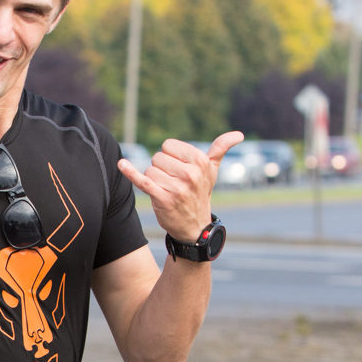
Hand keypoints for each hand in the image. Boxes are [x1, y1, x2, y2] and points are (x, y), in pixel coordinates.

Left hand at [118, 131, 242, 240]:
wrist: (195, 227)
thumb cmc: (201, 193)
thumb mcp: (212, 171)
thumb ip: (221, 149)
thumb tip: (239, 134)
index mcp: (201, 161)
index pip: (168, 146)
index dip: (170, 157)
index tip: (179, 170)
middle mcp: (190, 173)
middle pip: (157, 157)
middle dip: (162, 169)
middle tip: (174, 183)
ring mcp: (176, 187)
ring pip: (150, 170)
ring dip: (154, 181)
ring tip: (168, 191)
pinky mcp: (162, 199)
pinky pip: (142, 181)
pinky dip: (130, 172)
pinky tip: (121, 164)